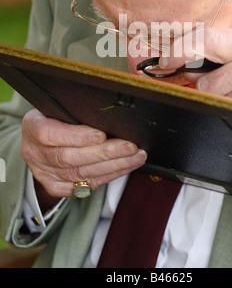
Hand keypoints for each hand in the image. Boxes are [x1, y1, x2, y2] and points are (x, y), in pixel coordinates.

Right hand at [21, 109, 146, 198]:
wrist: (39, 142)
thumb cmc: (53, 118)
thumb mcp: (55, 107)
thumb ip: (74, 109)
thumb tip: (106, 107)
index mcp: (32, 127)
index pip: (51, 134)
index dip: (77, 136)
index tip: (101, 134)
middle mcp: (34, 153)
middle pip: (71, 157)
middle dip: (105, 153)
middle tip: (131, 147)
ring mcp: (44, 173)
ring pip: (81, 173)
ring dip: (114, 165)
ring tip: (136, 157)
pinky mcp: (56, 187)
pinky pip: (85, 185)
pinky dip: (108, 176)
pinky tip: (125, 167)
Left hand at [160, 28, 231, 156]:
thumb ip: (229, 53)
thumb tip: (189, 61)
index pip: (209, 39)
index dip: (182, 48)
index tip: (167, 58)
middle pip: (202, 80)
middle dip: (207, 85)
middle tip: (230, 88)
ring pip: (208, 100)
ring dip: (218, 102)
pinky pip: (216, 116)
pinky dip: (224, 115)